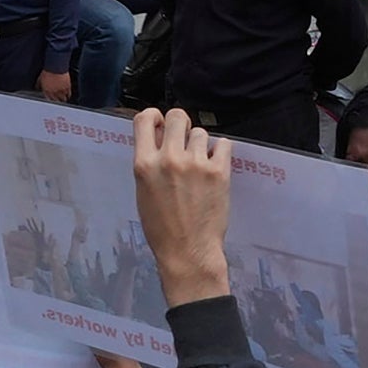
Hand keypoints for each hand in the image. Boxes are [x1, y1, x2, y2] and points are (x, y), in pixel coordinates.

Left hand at [36, 69, 72, 101]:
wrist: (55, 67)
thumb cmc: (47, 71)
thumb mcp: (40, 78)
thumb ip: (38, 84)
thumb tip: (37, 87)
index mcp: (46, 90)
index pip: (48, 99)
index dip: (50, 100)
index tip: (52, 100)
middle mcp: (53, 92)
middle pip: (56, 100)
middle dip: (57, 101)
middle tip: (58, 101)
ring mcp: (61, 90)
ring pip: (63, 98)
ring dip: (63, 99)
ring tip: (64, 100)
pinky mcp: (67, 87)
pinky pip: (68, 93)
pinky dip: (68, 95)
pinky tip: (68, 96)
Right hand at [131, 106, 235, 305]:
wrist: (188, 252)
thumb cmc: (161, 227)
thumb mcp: (143, 192)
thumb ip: (150, 163)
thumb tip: (161, 139)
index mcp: (144, 164)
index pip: (144, 119)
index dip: (154, 116)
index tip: (161, 124)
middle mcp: (169, 159)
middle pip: (177, 116)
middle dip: (181, 125)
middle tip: (184, 141)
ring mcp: (195, 164)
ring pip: (201, 132)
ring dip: (200, 144)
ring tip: (200, 165)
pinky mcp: (219, 172)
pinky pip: (223, 144)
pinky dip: (220, 152)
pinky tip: (215, 167)